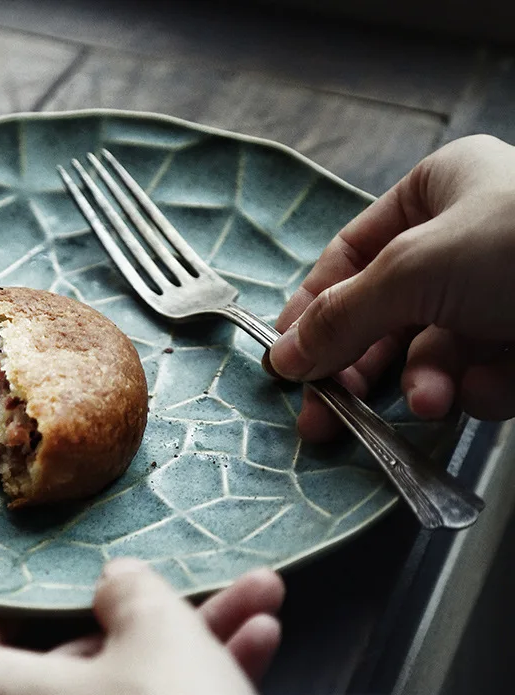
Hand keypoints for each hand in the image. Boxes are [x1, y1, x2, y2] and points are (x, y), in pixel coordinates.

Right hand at [268, 134, 514, 441]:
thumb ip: (341, 316)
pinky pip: (477, 376)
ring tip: (431, 400)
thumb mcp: (413, 268)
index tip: (285, 358)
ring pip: (426, 355)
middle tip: (323, 418)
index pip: (349, 256)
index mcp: (436, 195)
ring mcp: (497, 296)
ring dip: (423, 383)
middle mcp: (463, 243)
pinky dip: (481, 388)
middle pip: (381, 316)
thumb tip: (282, 358)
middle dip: (359, 368)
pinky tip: (497, 385)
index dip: (313, 307)